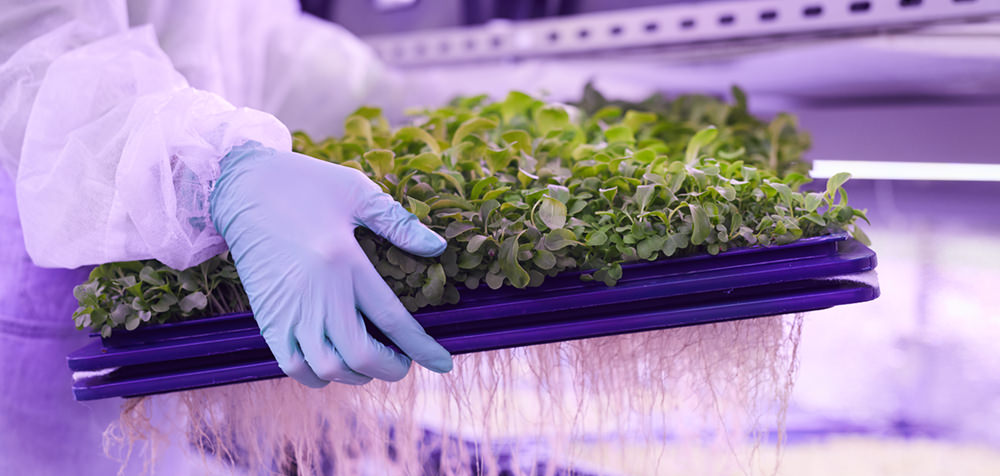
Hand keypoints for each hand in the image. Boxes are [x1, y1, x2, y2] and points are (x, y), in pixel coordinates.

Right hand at [209, 142, 452, 386]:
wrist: (241, 187)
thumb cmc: (304, 184)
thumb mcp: (357, 191)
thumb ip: (398, 222)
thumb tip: (437, 248)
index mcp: (343, 261)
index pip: (391, 318)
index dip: (420, 346)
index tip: (443, 363)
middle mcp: (316, 293)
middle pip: (359, 354)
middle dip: (390, 368)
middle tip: (403, 362)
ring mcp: (288, 309)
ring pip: (326, 367)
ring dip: (356, 374)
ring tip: (370, 361)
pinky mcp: (267, 317)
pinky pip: (291, 364)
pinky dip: (316, 375)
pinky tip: (333, 364)